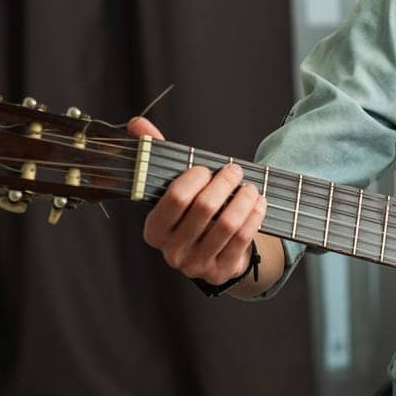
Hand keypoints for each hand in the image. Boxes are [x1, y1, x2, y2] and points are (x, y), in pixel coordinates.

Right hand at [131, 116, 267, 285]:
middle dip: (224, 183)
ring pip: (227, 224)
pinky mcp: (221, 271)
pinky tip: (258, 203)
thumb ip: (156, 156)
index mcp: (154, 230)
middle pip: (204, 208)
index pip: (175, 198)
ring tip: (250, 187)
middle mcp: (172, 251)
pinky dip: (254, 216)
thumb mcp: (172, 189)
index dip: (195, 178)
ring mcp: (197, 265)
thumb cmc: (191, 215)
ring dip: (244, 199)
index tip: (206, 169)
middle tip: (234, 170)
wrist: (212, 254)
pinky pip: (243, 238)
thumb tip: (138, 124)